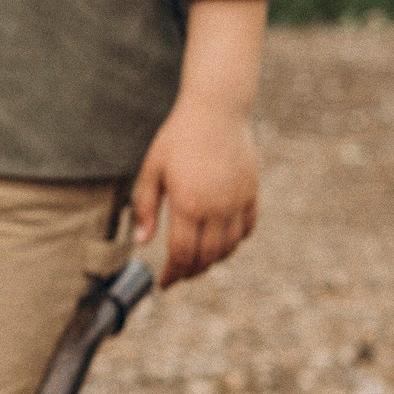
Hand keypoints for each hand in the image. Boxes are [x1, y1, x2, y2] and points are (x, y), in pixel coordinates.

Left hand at [131, 95, 258, 286]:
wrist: (216, 110)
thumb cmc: (178, 137)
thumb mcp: (152, 170)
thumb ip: (145, 207)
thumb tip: (141, 241)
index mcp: (189, 204)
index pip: (183, 255)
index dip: (172, 274)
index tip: (163, 282)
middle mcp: (217, 208)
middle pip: (207, 257)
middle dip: (191, 272)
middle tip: (178, 275)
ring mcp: (238, 201)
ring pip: (229, 247)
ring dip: (213, 261)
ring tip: (197, 262)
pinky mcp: (251, 192)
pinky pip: (247, 228)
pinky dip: (235, 242)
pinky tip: (221, 242)